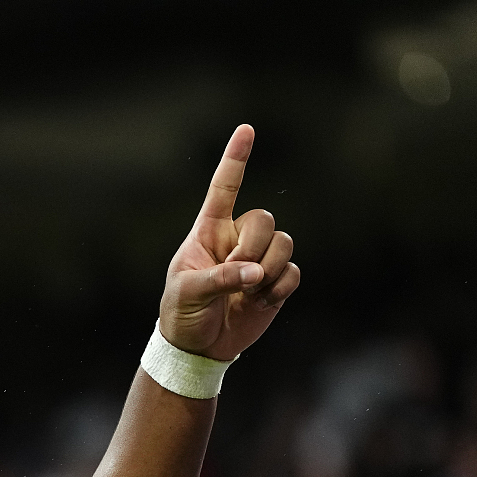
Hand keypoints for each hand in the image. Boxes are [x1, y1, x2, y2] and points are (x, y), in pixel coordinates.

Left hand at [160, 124, 299, 360]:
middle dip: (253, 248)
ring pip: (284, 243)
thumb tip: (255, 273)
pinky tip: (260, 302)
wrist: (198, 347)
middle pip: (263, 219)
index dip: (235, 160)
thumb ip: (219, 279)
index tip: (246, 129)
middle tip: (235, 275)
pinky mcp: (276, 282)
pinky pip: (294, 271)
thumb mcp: (188, 294)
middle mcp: (236, 239)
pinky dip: (281, 287)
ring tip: (249, 293)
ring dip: (270, 269)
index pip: (223, 189)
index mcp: (208, 232)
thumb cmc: (182, 313)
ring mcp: (258, 260)